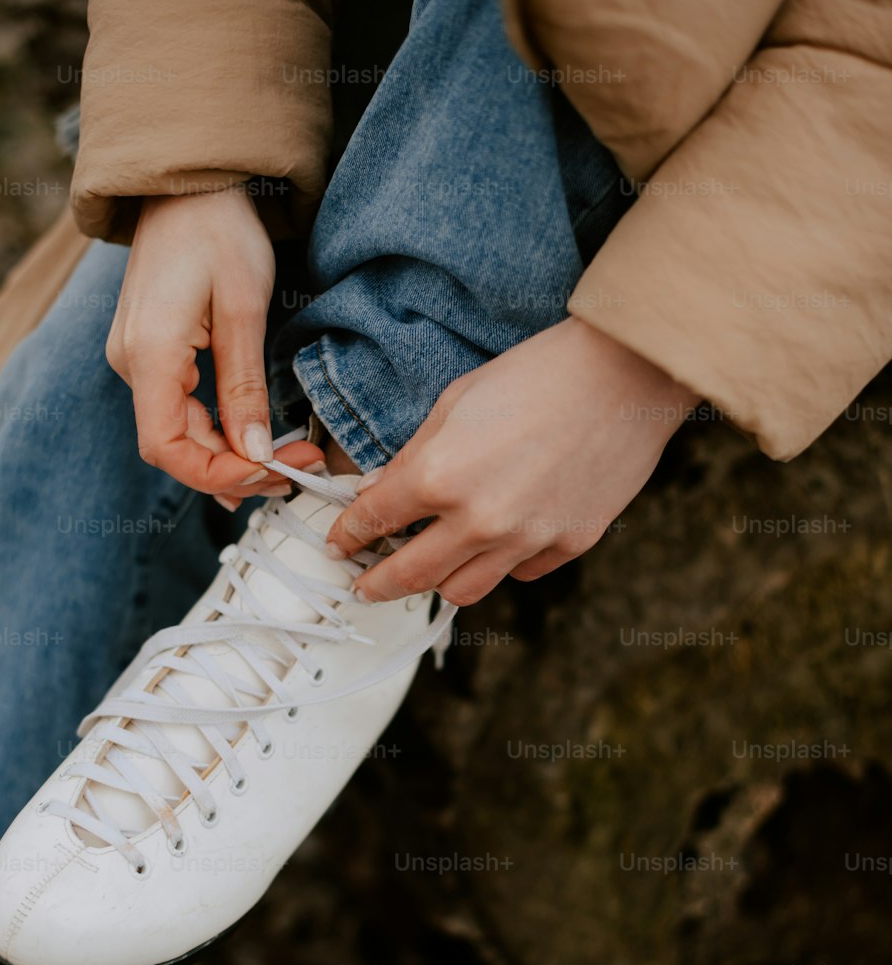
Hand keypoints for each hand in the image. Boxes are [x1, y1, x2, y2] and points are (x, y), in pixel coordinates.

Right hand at [105, 188, 322, 497]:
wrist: (189, 184)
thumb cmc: (217, 230)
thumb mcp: (243, 309)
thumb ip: (245, 387)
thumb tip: (257, 454)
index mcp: (148, 354)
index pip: (167, 449)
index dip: (218, 474)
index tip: (272, 471)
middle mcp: (131, 364)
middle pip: (176, 449)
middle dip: (238, 469)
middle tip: (301, 468)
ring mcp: (137, 361)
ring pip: (181, 435)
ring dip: (232, 456)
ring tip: (290, 459)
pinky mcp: (152, 355)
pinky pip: (181, 412)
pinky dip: (219, 434)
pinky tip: (255, 446)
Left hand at [326, 317, 700, 604]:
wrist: (624, 373)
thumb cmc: (537, 375)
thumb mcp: (454, 403)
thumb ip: (411, 456)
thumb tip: (375, 492)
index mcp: (439, 477)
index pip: (373, 521)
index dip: (348, 535)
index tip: (340, 542)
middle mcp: (478, 520)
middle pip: (410, 576)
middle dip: (376, 583)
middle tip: (364, 585)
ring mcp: (526, 539)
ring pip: (463, 591)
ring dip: (438, 583)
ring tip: (430, 571)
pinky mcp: (568, 545)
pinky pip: (519, 574)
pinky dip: (500, 565)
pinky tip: (496, 542)